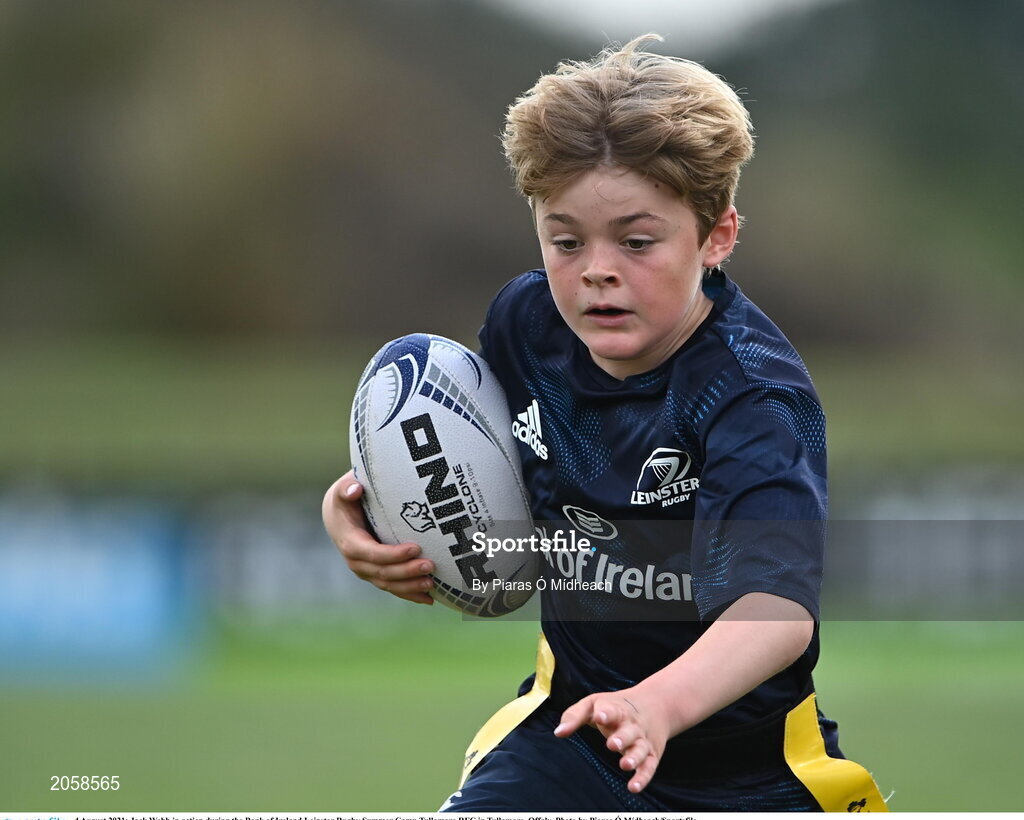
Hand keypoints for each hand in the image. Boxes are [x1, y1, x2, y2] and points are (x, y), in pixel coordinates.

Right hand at [322, 471, 434, 604]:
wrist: (338, 517)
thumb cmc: (346, 500)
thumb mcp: (343, 491)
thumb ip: (346, 488)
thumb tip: (355, 489)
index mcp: (351, 543)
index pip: (373, 554)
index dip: (394, 554)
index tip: (416, 547)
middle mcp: (357, 562)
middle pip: (384, 572)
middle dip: (407, 571)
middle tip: (430, 565)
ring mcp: (367, 572)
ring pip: (389, 584)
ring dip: (411, 586)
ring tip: (432, 584)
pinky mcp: (377, 575)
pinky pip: (394, 588)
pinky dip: (410, 594)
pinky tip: (429, 598)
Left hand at [554, 688, 669, 792]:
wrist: (656, 703)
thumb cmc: (615, 707)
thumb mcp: (594, 703)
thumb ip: (574, 716)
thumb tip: (557, 733)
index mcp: (617, 710)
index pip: (612, 710)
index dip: (606, 713)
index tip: (600, 716)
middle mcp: (632, 725)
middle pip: (628, 731)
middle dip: (621, 737)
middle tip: (612, 744)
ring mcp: (642, 740)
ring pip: (641, 749)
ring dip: (634, 757)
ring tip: (625, 764)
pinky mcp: (652, 754)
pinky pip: (649, 767)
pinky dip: (643, 777)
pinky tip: (633, 787)